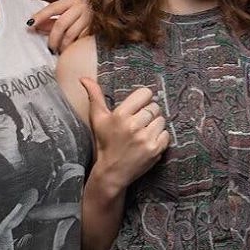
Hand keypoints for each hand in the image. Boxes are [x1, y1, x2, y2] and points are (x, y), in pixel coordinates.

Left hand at [27, 0, 91, 52]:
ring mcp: (90, 18)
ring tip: (59, 49)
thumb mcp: (67, 13)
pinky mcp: (96, 29)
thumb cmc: (81, 16)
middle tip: (50, 47)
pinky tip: (70, 49)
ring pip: (71, 34)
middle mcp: (82, 7)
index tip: (30, 25)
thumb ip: (51, 20)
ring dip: (62, 44)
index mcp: (73, 0)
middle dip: (53, 37)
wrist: (107, 17)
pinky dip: (73, 46)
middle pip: (61, 23)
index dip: (40, 16)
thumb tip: (33, 27)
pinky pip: (80, 41)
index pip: (53, 8)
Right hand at [82, 77, 168, 196]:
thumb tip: (83, 78)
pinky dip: (160, 138)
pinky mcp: (155, 149)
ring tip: (143, 134)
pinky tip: (148, 142)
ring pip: (162, 120)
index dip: (143, 100)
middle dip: (149, 114)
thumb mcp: (98, 119)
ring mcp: (145, 138)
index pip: (145, 93)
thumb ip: (94, 96)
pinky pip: (166, 134)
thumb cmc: (105, 142)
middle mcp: (133, 126)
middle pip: (155, 107)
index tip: (138, 108)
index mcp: (120, 115)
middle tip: (139, 124)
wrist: (112, 172)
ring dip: (155, 126)